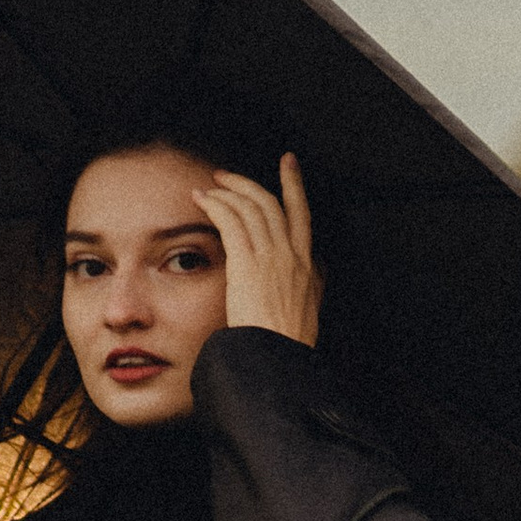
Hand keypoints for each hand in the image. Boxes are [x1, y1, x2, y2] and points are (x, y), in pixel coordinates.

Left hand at [195, 154, 321, 346]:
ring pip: (249, 207)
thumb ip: (313, 284)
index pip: (301, 214)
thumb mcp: (312, 308)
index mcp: (307, 265)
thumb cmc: (288, 342)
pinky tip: (202, 200)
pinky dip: (216, 205)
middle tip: (227, 174)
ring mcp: (270, 256)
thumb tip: (318, 270)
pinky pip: (231, 221)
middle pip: (270, 203)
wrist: (277, 357)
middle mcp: (291, 254)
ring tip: (209, 187)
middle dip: (247, 183)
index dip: (294, 185)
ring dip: (226, 192)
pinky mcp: (248, 263)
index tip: (288, 163)